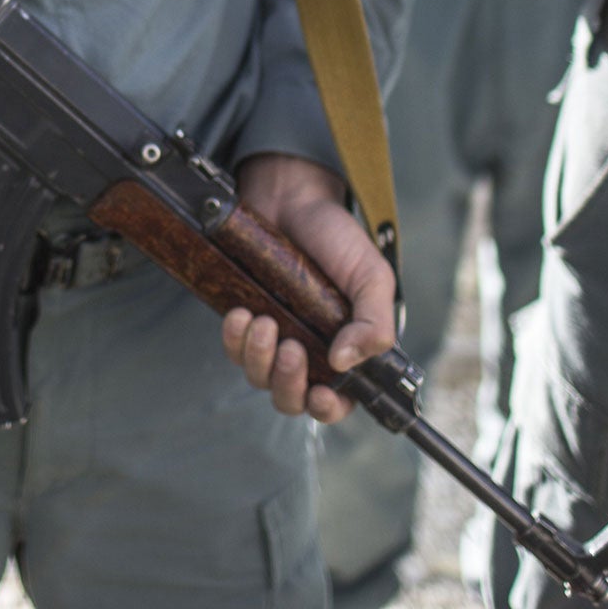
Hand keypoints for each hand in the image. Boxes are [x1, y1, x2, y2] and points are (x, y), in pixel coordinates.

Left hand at [220, 154, 398, 423]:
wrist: (292, 199)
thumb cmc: (336, 238)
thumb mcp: (370, 277)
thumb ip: (374, 323)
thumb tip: (343, 363)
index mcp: (345, 348)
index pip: (337, 401)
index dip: (328, 409)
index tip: (320, 395)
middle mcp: (309, 350)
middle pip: (291, 399)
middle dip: (288, 384)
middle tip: (291, 349)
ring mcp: (275, 337)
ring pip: (259, 377)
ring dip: (259, 358)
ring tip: (262, 322)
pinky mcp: (246, 319)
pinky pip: (233, 349)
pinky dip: (234, 339)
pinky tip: (239, 314)